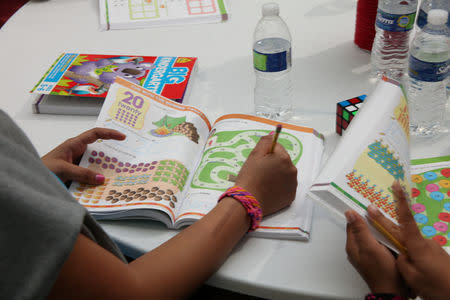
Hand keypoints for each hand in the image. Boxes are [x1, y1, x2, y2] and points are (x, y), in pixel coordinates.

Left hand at [42, 128, 125, 183]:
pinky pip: (89, 177)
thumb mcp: (63, 170)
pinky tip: (102, 188)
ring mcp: (76, 165)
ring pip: (95, 166)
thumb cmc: (41, 169)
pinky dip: (96, 181)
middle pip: (98, 152)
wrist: (28, 181)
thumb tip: (102, 178)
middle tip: (124, 162)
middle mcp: (77, 153)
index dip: (109, 133)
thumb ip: (82, 174)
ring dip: (104, 171)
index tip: (123, 137)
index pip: (95, 134)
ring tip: (116, 177)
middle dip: (111, 156)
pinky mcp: (75, 176)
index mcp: (74, 145)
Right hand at [235, 134, 296, 216]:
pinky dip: (279, 187)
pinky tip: (269, 190)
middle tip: (260, 172)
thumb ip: (265, 142)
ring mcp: (293, 184)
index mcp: (284, 158)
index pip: (277, 148)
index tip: (259, 162)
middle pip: (283, 161)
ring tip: (264, 182)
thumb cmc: (250, 177)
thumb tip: (273, 135)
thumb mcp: (254, 155)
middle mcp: (292, 170)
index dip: (266, 154)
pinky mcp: (291, 196)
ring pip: (285, 174)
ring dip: (277, 175)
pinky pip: (286, 187)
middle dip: (274, 164)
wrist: (248, 201)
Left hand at [345, 206, 408, 296]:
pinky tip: (389, 234)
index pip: (351, 223)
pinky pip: (378, 241)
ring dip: (376, 227)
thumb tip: (349, 213)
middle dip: (368, 219)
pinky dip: (382, 236)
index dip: (357, 213)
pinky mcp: (377, 257)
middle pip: (361, 228)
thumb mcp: (370, 247)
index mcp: (352, 245)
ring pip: (370, 234)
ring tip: (383, 219)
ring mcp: (367, 253)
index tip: (364, 203)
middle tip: (376, 209)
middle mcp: (357, 249)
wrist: (394, 290)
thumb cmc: (382, 271)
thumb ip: (360, 230)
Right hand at [392, 182, 449, 299]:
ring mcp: (431, 247)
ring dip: (401, 247)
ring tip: (404, 263)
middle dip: (385, 220)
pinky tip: (414, 266)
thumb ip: (401, 260)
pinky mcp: (435, 254)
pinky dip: (411, 254)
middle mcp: (423, 242)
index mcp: (416, 245)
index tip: (396, 186)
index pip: (405, 219)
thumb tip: (400, 253)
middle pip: (401, 227)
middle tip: (371, 210)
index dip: (400, 201)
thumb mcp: (411, 276)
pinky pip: (417, 249)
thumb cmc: (435, 286)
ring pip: (409, 242)